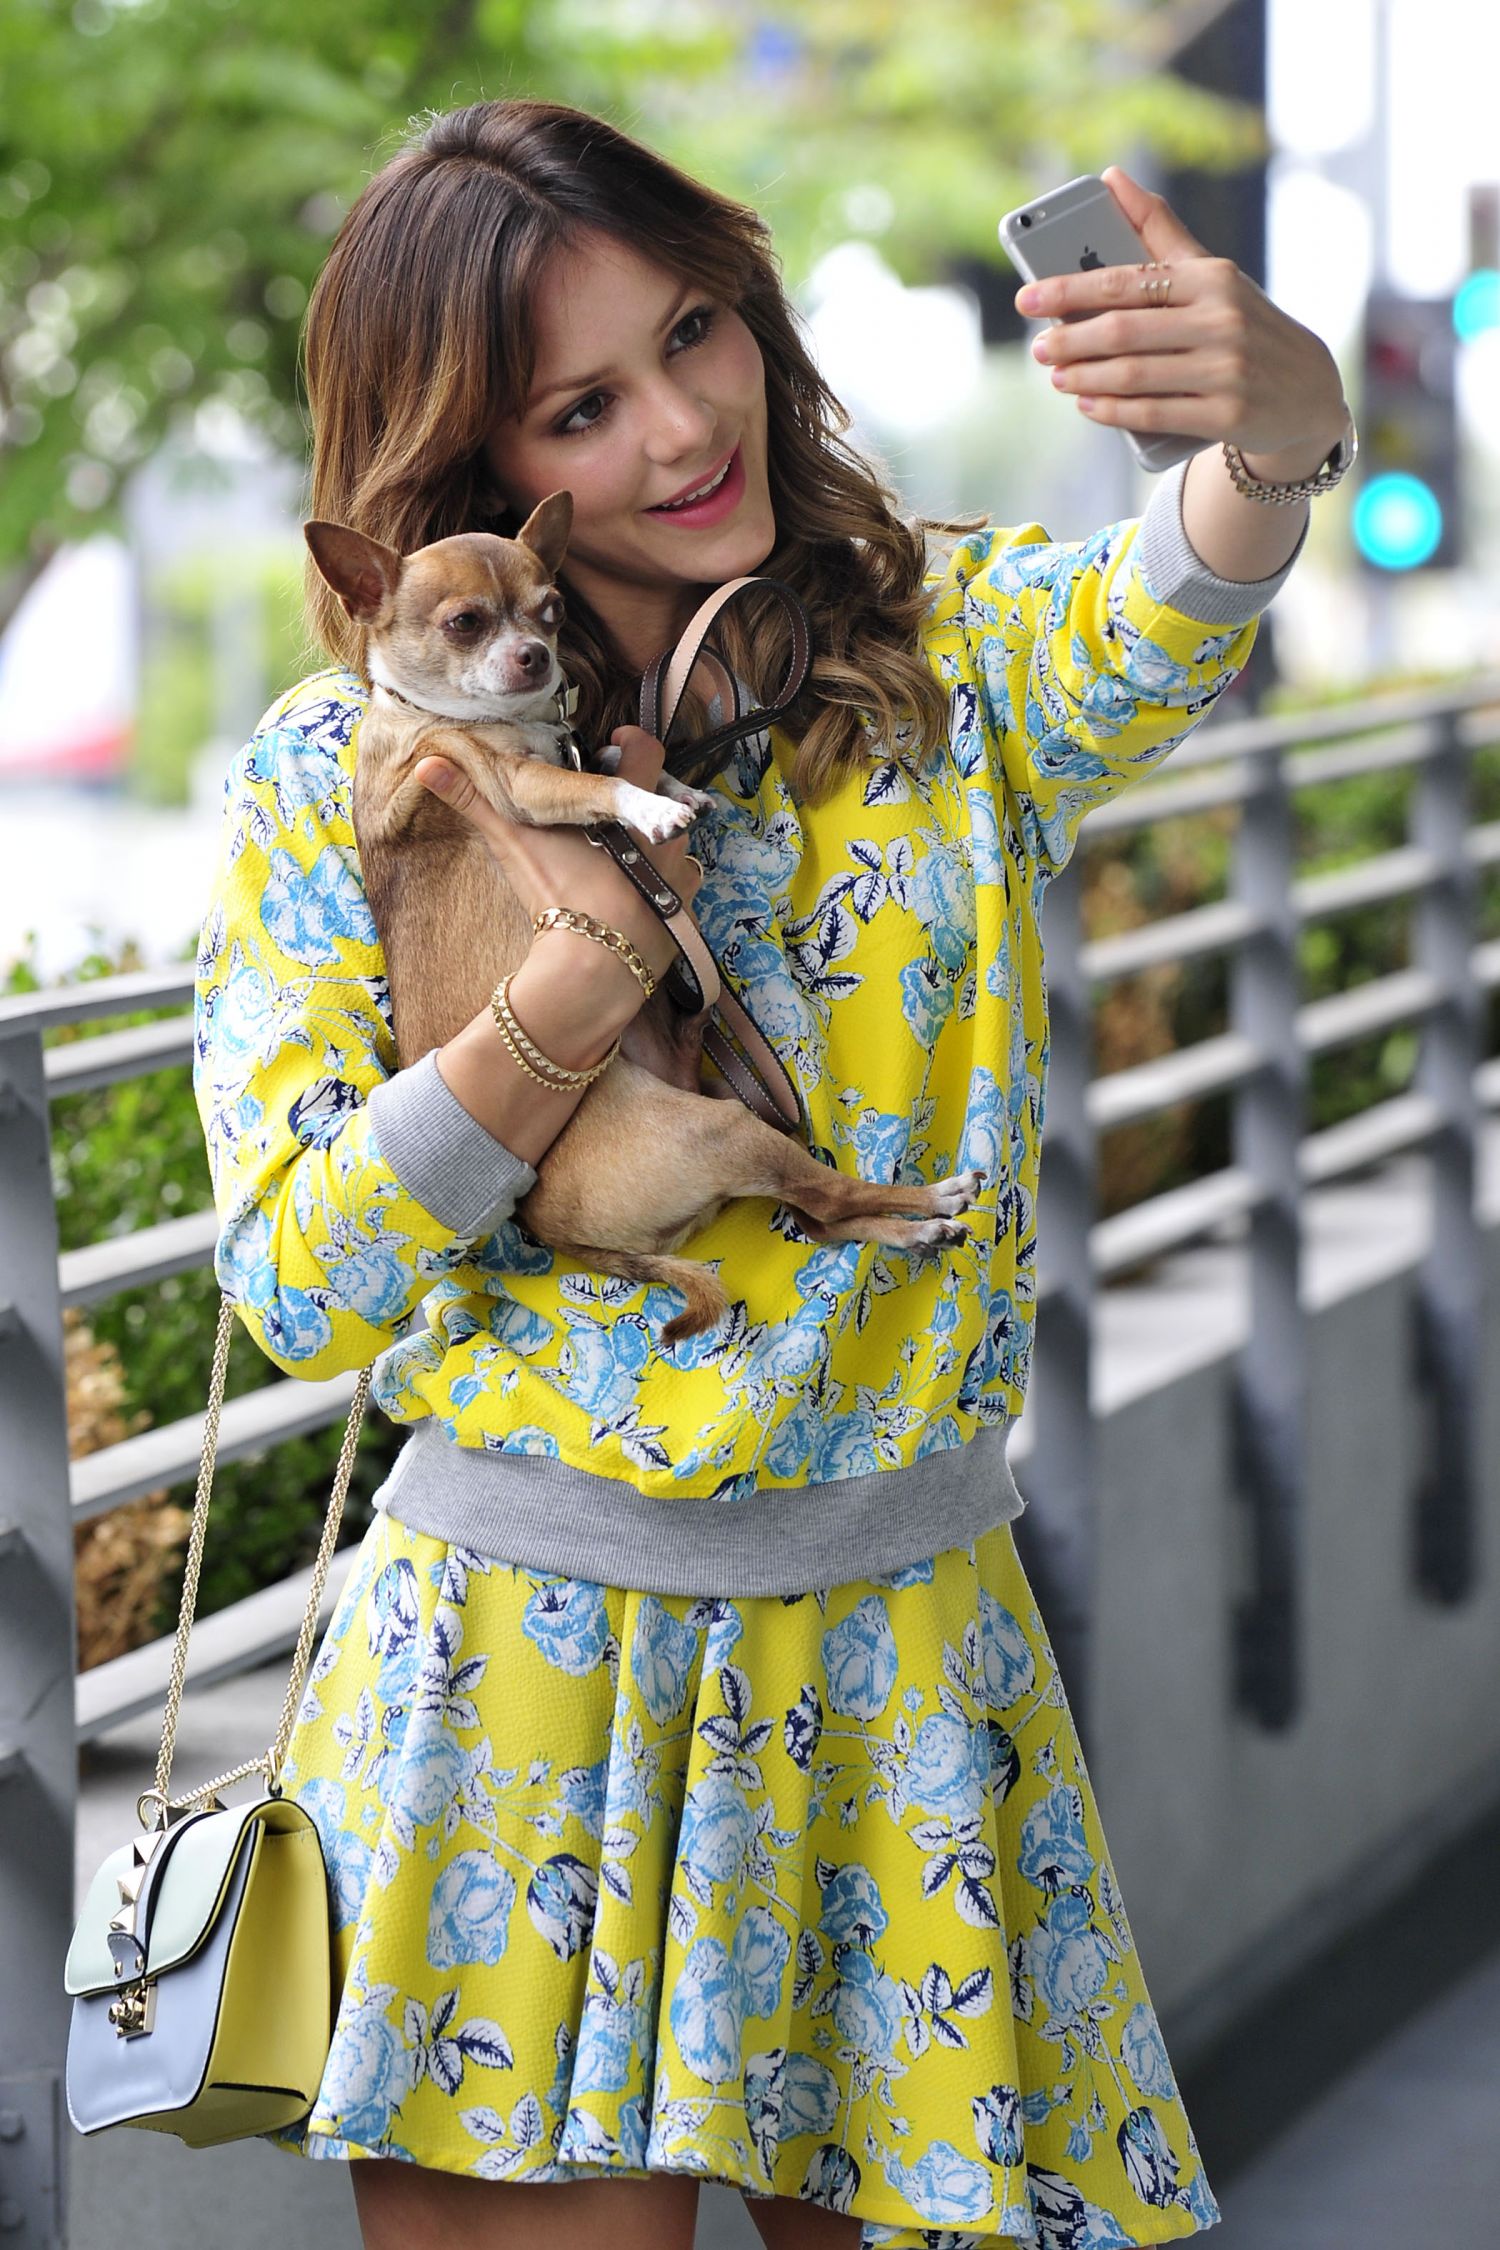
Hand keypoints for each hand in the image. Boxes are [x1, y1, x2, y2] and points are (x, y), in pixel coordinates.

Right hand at [413, 725, 703, 985]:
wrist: (591, 967)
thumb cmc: (555, 896)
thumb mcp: (512, 844)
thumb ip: (473, 801)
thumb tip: (427, 766)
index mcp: (628, 808)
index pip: (647, 748)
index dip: (631, 743)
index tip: (611, 749)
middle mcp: (666, 834)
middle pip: (666, 794)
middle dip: (640, 796)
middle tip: (607, 809)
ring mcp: (681, 873)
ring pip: (677, 841)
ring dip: (654, 840)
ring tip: (621, 853)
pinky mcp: (685, 911)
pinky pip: (684, 884)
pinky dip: (665, 883)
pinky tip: (637, 892)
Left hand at [1016, 164, 1347, 461]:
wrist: (1308, 389)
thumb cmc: (1245, 324)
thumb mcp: (1212, 274)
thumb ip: (1160, 230)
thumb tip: (1111, 178)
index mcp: (1211, 278)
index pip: (1126, 280)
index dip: (1069, 290)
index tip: (1027, 298)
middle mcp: (1221, 319)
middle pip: (1125, 330)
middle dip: (1072, 340)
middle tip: (1040, 348)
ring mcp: (1226, 369)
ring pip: (1135, 375)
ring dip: (1086, 378)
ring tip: (1057, 377)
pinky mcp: (1228, 415)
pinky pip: (1154, 414)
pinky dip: (1113, 411)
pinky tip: (1088, 405)